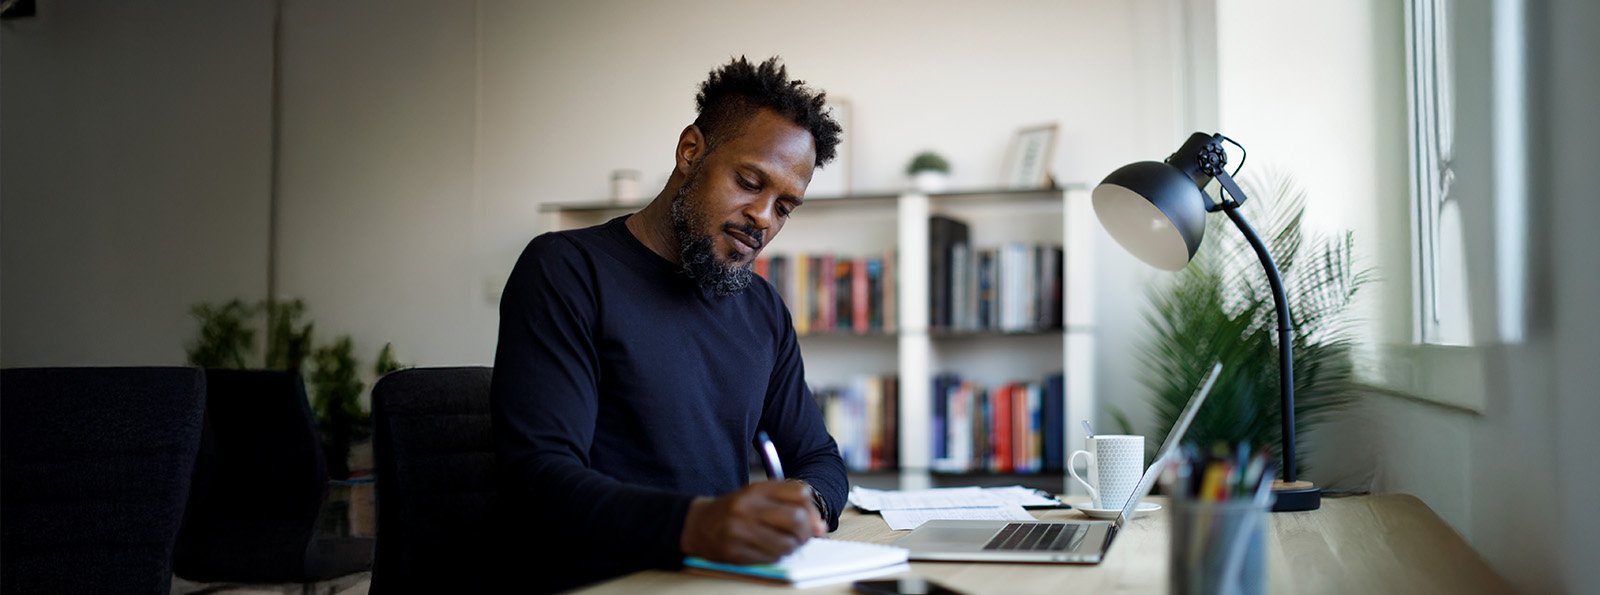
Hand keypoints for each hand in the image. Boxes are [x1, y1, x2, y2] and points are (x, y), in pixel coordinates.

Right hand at [680, 480, 826, 563]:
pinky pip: (770, 559)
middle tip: (803, 537)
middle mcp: (747, 507)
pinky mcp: (734, 551)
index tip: (813, 521)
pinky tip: (769, 550)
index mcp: (756, 489)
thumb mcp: (759, 495)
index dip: (813, 510)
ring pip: (786, 544)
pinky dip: (776, 557)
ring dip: (792, 548)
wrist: (698, 524)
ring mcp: (739, 530)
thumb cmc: (735, 510)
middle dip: (806, 533)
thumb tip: (819, 527)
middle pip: (795, 519)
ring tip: (785, 544)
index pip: (800, 493)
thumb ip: (789, 502)